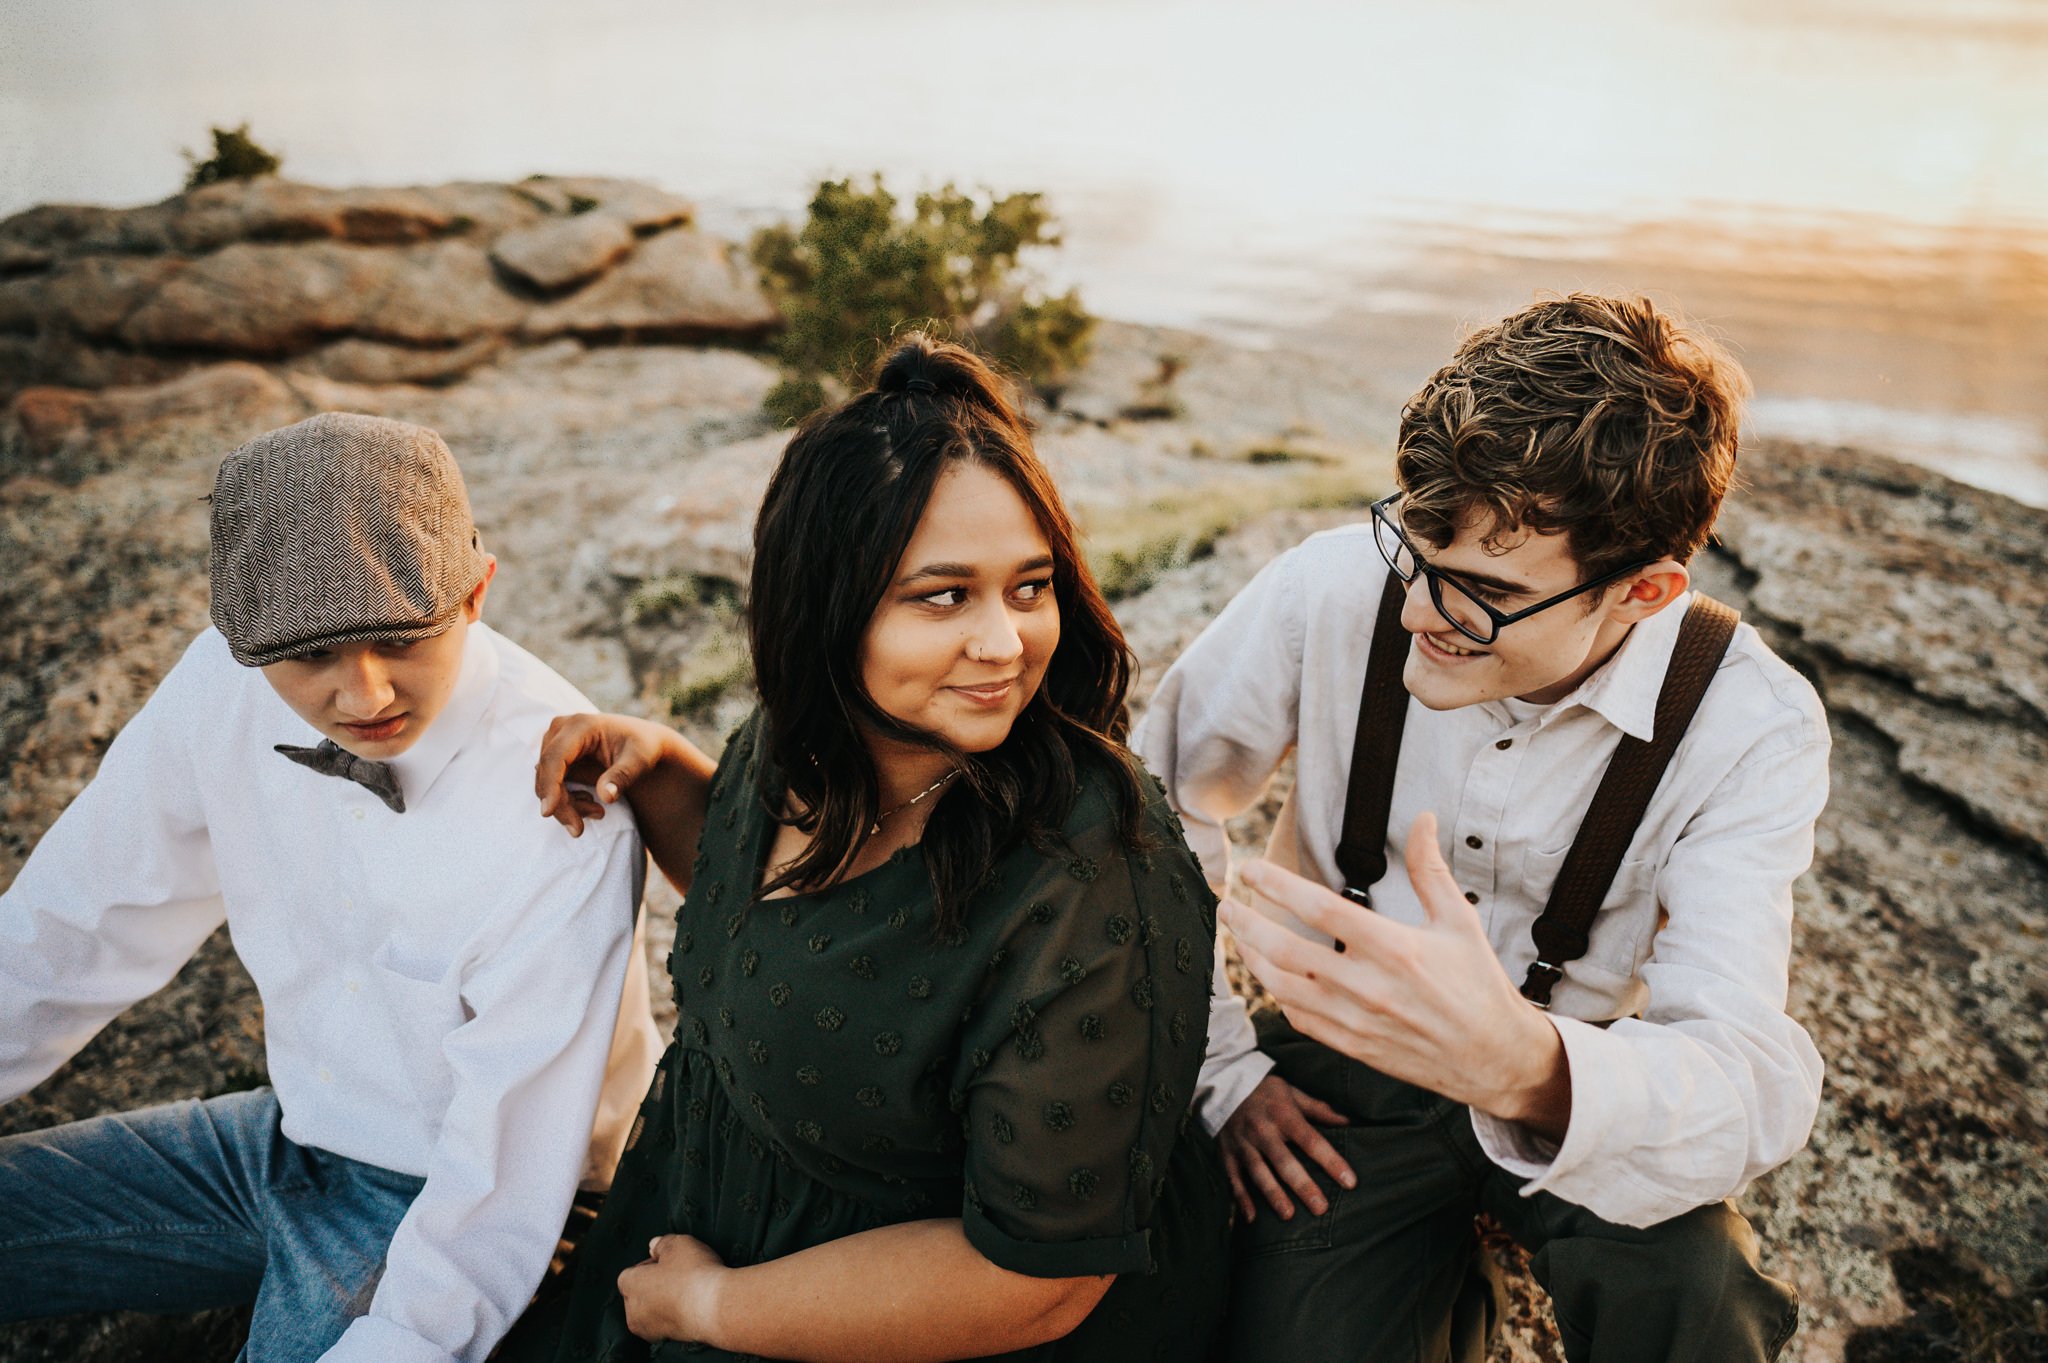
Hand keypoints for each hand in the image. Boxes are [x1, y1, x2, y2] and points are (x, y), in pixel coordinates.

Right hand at [533, 712, 679, 835]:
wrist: (643, 743)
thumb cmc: (643, 747)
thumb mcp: (641, 760)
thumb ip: (623, 776)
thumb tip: (606, 797)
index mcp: (581, 725)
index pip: (555, 757)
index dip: (550, 785)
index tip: (548, 812)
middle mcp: (561, 730)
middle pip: (546, 773)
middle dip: (560, 805)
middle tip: (578, 829)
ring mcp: (555, 742)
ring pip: (546, 782)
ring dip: (566, 804)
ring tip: (598, 812)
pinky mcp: (555, 756)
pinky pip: (551, 784)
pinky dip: (567, 800)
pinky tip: (591, 804)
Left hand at [619, 1234, 728, 1343]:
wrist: (716, 1308)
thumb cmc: (693, 1274)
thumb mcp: (678, 1244)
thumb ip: (662, 1243)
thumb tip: (654, 1245)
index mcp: (630, 1285)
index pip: (630, 1273)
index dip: (650, 1264)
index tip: (669, 1260)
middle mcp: (634, 1311)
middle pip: (639, 1294)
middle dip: (655, 1284)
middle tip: (679, 1273)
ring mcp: (651, 1329)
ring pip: (653, 1310)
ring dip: (666, 1300)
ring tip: (689, 1288)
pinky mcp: (669, 1340)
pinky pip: (668, 1322)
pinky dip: (677, 1313)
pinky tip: (694, 1302)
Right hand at [1217, 1073, 1354, 1221]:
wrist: (1223, 1083)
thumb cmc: (1265, 1091)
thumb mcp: (1292, 1093)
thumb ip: (1319, 1110)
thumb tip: (1348, 1122)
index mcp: (1283, 1115)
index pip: (1311, 1140)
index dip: (1330, 1161)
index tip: (1349, 1181)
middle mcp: (1262, 1130)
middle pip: (1284, 1161)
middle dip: (1302, 1185)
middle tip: (1320, 1208)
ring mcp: (1243, 1143)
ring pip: (1259, 1172)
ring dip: (1273, 1194)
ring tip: (1288, 1215)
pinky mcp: (1227, 1153)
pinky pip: (1233, 1178)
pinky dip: (1241, 1198)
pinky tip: (1251, 1218)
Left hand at [1221, 813, 1570, 1136]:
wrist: (1496, 1059)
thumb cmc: (1479, 985)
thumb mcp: (1459, 921)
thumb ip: (1430, 869)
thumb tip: (1421, 818)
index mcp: (1394, 948)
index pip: (1318, 908)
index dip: (1276, 885)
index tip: (1250, 869)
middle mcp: (1368, 985)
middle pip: (1285, 949)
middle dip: (1246, 923)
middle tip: (1226, 902)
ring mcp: (1356, 1020)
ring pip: (1282, 987)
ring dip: (1250, 958)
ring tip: (1237, 936)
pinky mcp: (1353, 1046)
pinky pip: (1299, 1018)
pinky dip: (1276, 994)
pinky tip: (1268, 976)